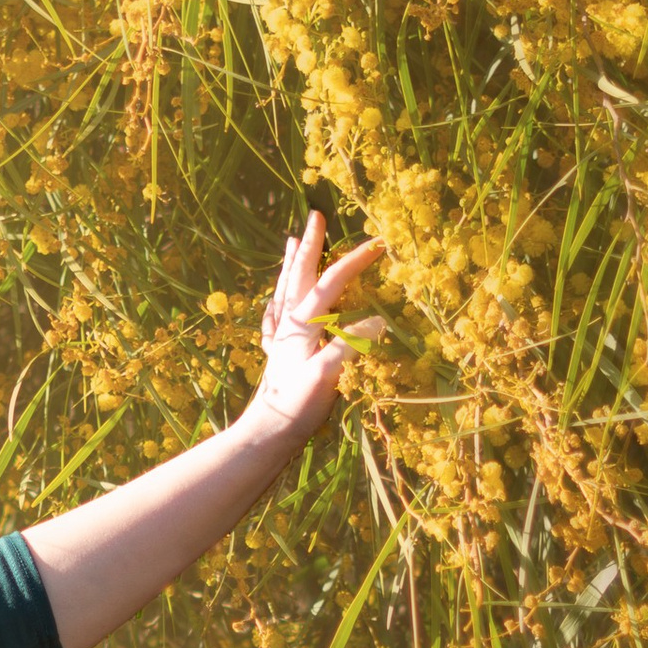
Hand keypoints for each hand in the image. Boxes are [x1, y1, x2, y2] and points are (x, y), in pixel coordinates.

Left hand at [248, 210, 385, 444]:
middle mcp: (289, 323)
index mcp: (303, 323)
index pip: (332, 283)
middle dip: (310, 245)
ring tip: (292, 241)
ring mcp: (281, 336)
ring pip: (285, 289)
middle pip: (300, 275)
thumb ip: (350, 345)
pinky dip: (277, 300)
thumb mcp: (328, 375)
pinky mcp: (276, 352)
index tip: (377, 243)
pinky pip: (275, 316)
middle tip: (315, 216)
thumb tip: (378, 319)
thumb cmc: (299, 404)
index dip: (354, 262)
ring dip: (291, 264)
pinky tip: (275, 301)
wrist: (268, 430)